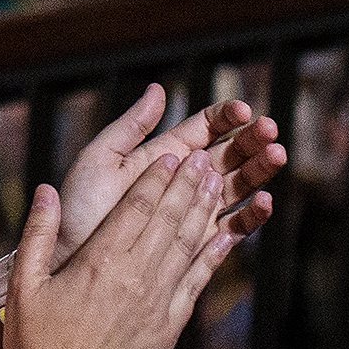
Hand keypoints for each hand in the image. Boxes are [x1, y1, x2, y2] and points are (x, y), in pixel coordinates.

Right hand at [0, 156, 240, 348]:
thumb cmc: (35, 342)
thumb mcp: (25, 283)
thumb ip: (38, 233)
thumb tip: (46, 190)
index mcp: (100, 262)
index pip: (136, 209)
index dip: (156, 179)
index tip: (171, 155)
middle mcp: (136, 278)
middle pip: (170, 220)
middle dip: (188, 186)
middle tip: (204, 158)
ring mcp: (158, 303)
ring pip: (189, 245)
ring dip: (205, 212)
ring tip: (218, 183)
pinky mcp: (169, 327)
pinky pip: (197, 282)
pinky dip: (213, 255)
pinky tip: (225, 235)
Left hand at [56, 84, 282, 266]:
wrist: (72, 259)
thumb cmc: (80, 208)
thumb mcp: (100, 160)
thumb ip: (131, 127)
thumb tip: (157, 89)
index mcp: (163, 155)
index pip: (204, 128)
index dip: (226, 117)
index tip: (243, 110)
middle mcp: (184, 181)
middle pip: (229, 155)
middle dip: (252, 141)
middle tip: (270, 130)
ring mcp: (193, 211)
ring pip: (238, 187)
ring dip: (260, 172)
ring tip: (276, 156)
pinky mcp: (198, 243)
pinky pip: (233, 229)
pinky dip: (251, 216)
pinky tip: (263, 201)